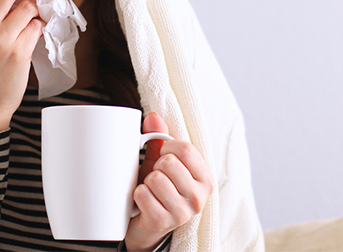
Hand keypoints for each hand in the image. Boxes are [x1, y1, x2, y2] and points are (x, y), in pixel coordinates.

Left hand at [125, 113, 214, 250]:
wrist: (148, 224)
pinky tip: (144, 202)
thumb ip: (159, 137)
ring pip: (155, 178)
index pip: (186, 149)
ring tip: (151, 189)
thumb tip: (153, 117)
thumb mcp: (162, 161)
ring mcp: (182, 212)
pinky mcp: (162, 222)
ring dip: (146, 181)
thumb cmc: (159, 188)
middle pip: (169, 163)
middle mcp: (199, 197)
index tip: (164, 153)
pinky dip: (137, 194)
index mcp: (205, 179)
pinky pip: (142, 194)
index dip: (168, 147)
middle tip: (157, 176)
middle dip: (156, 165)